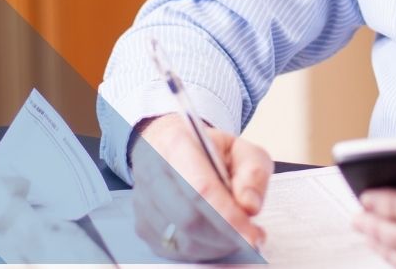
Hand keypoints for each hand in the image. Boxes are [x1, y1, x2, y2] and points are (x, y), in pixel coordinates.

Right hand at [128, 114, 270, 260]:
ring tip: (236, 233)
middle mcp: (152, 172)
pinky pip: (173, 250)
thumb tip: (249, 206)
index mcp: (177, 145)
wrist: (169, 147)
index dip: (228, 216)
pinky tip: (215, 237)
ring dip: (216, 245)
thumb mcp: (241, 148)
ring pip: (182, 240)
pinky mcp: (142, 224)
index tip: (252, 236)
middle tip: (250, 236)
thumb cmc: (208, 149)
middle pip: (189, 219)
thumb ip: (253, 173)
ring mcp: (142, 201)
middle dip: (225, 235)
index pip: (201, 189)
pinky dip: (201, 250)